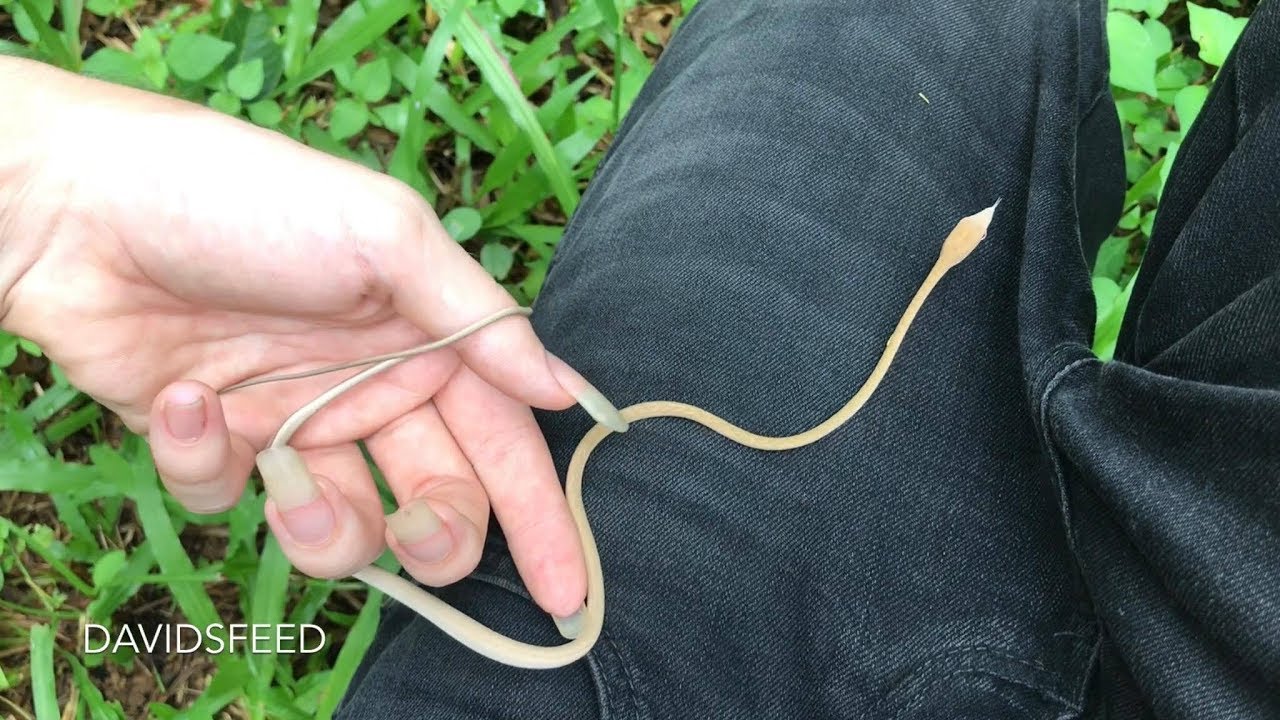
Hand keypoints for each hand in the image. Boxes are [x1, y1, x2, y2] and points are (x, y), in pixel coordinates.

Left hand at [0, 57, 624, 620]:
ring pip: (343, 529)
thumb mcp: (384, 235)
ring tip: (283, 477)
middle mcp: (369, 388)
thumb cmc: (248, 201)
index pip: (505, 441)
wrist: (78, 205)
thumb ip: (479, 320)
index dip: (540, 515)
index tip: (565, 590)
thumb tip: (563, 391)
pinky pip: (231, 499)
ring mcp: (291, 421)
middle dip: (438, 537)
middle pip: (439, 501)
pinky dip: (205, 463)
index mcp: (425, 340)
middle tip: (416, 538)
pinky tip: (180, 401)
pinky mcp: (213, 443)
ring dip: (322, 525)